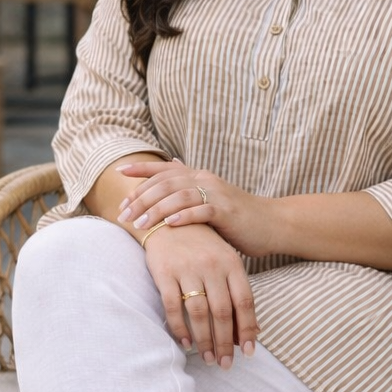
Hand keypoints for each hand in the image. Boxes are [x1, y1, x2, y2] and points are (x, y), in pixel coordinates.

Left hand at [117, 159, 278, 260]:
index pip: (164, 169)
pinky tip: (170, 225)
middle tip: (123, 215)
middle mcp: (205, 179)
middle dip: (141, 198)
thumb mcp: (210, 197)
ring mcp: (217, 194)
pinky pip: (202, 210)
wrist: (271, 223)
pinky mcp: (227, 211)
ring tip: (140, 225)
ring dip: (157, 210)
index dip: (141, 169)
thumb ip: (189, 185)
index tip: (120, 172)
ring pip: (179, 196)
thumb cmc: (237, 215)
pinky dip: (184, 216)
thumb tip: (169, 166)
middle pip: (166, 183)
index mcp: (198, 176)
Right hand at [141, 222, 257, 367]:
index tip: (248, 352)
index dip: (247, 329)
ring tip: (208, 358)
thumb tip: (252, 331)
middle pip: (222, 311)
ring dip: (205, 340)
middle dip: (225, 342)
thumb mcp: (225, 261)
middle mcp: (212, 266)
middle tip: (225, 364)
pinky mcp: (165, 273)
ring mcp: (188, 269)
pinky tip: (186, 342)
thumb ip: (237, 292)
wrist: (166, 219)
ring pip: (199, 313)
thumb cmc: (201, 245)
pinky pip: (173, 306)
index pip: (244, 301)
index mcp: (231, 263)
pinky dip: (180, 328)